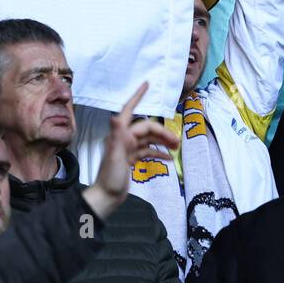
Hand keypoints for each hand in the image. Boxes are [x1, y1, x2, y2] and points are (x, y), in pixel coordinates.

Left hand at [83, 82, 178, 219]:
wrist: (106, 198)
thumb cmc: (110, 178)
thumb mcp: (115, 157)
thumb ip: (117, 137)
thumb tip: (115, 117)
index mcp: (119, 135)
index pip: (128, 110)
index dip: (137, 96)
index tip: (147, 84)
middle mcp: (123, 139)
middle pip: (146, 128)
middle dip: (162, 132)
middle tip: (177, 142)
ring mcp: (128, 149)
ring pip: (148, 140)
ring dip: (162, 141)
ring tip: (176, 148)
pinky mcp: (131, 159)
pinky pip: (147, 151)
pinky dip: (158, 153)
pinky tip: (168, 159)